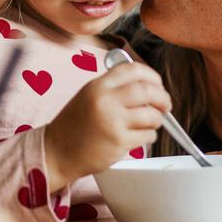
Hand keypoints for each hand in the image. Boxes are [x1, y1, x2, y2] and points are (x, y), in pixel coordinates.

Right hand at [44, 62, 170, 189]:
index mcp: (98, 85)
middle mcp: (105, 100)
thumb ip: (114, 87)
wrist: (56, 152)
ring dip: (157, 119)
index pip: (133, 70)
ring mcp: (113, 122)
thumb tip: (148, 85)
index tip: (157, 84)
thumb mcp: (89, 95)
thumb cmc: (74, 125)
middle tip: (165, 105)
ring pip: (152, 115)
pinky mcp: (119, 142)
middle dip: (163, 98)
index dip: (152, 76)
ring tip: (151, 122)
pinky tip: (140, 136)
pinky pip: (147, 135)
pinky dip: (149, 135)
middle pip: (148, 90)